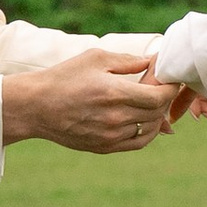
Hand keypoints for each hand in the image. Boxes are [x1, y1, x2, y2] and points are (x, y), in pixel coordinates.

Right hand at [0, 47, 171, 156]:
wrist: (35, 106)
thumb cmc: (64, 77)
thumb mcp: (95, 58)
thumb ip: (128, 60)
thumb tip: (152, 61)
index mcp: (115, 93)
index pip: (159, 96)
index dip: (170, 87)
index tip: (171, 79)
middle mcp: (116, 118)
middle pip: (157, 112)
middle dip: (164, 98)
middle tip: (160, 86)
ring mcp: (111, 136)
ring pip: (150, 129)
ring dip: (158, 115)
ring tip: (152, 102)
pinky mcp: (104, 147)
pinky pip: (137, 142)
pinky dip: (148, 132)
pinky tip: (145, 120)